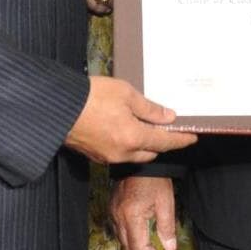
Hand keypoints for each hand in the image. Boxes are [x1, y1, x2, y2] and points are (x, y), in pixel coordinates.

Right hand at [64, 76, 196, 165]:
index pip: (164, 142)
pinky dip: (126, 144)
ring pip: (134, 155)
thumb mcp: (125, 93)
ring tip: (142, 125)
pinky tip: (122, 129)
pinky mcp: (95, 155)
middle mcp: (122, 152)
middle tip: (166, 127)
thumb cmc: (91, 96)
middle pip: (151, 152)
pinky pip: (119, 153)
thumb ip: (150, 108)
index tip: (192, 137)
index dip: (180, 139)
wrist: (58, 107)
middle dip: (160, 142)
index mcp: (133, 137)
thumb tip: (168, 116)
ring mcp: (107, 156)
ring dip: (142, 144)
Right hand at [109, 175, 178, 249]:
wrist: (140, 163)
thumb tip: (170, 249)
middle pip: (127, 247)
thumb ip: (167, 228)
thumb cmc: (155, 181)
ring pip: (121, 240)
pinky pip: (118, 230)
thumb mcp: (166, 203)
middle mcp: (118, 217)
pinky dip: (128, 239)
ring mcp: (113, 212)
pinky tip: (139, 239)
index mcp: (132, 216)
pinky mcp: (112, 208)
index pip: (138, 247)